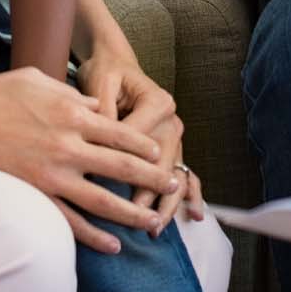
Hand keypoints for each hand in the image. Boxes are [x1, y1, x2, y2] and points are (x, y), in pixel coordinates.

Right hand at [0, 66, 177, 252]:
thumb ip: (70, 93)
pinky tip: (113, 245)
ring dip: (133, 212)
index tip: (159, 152)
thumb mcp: (36, 79)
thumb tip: (94, 106)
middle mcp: (68, 146)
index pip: (121, 132)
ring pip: (104, 200)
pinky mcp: (35, 197)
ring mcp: (52, 175)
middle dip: (152, 177)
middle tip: (173, 186)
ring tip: (154, 222)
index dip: (144, 144)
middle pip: (122, 166)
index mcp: (71, 113)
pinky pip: (71, 222)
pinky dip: (95, 236)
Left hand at [76, 46, 198, 230]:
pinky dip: (191, 194)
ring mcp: (175, 135)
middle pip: (160, 163)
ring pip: (174, 173)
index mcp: (157, 102)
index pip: (138, 140)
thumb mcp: (100, 83)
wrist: (116, 64)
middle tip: (133, 216)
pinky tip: (194, 214)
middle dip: (147, 192)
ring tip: (154, 227)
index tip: (100, 185)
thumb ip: (101, 111)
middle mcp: (171, 119)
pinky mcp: (172, 146)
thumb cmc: (106, 72)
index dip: (118, 163)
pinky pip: (185, 172)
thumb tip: (95, 146)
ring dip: (166, 202)